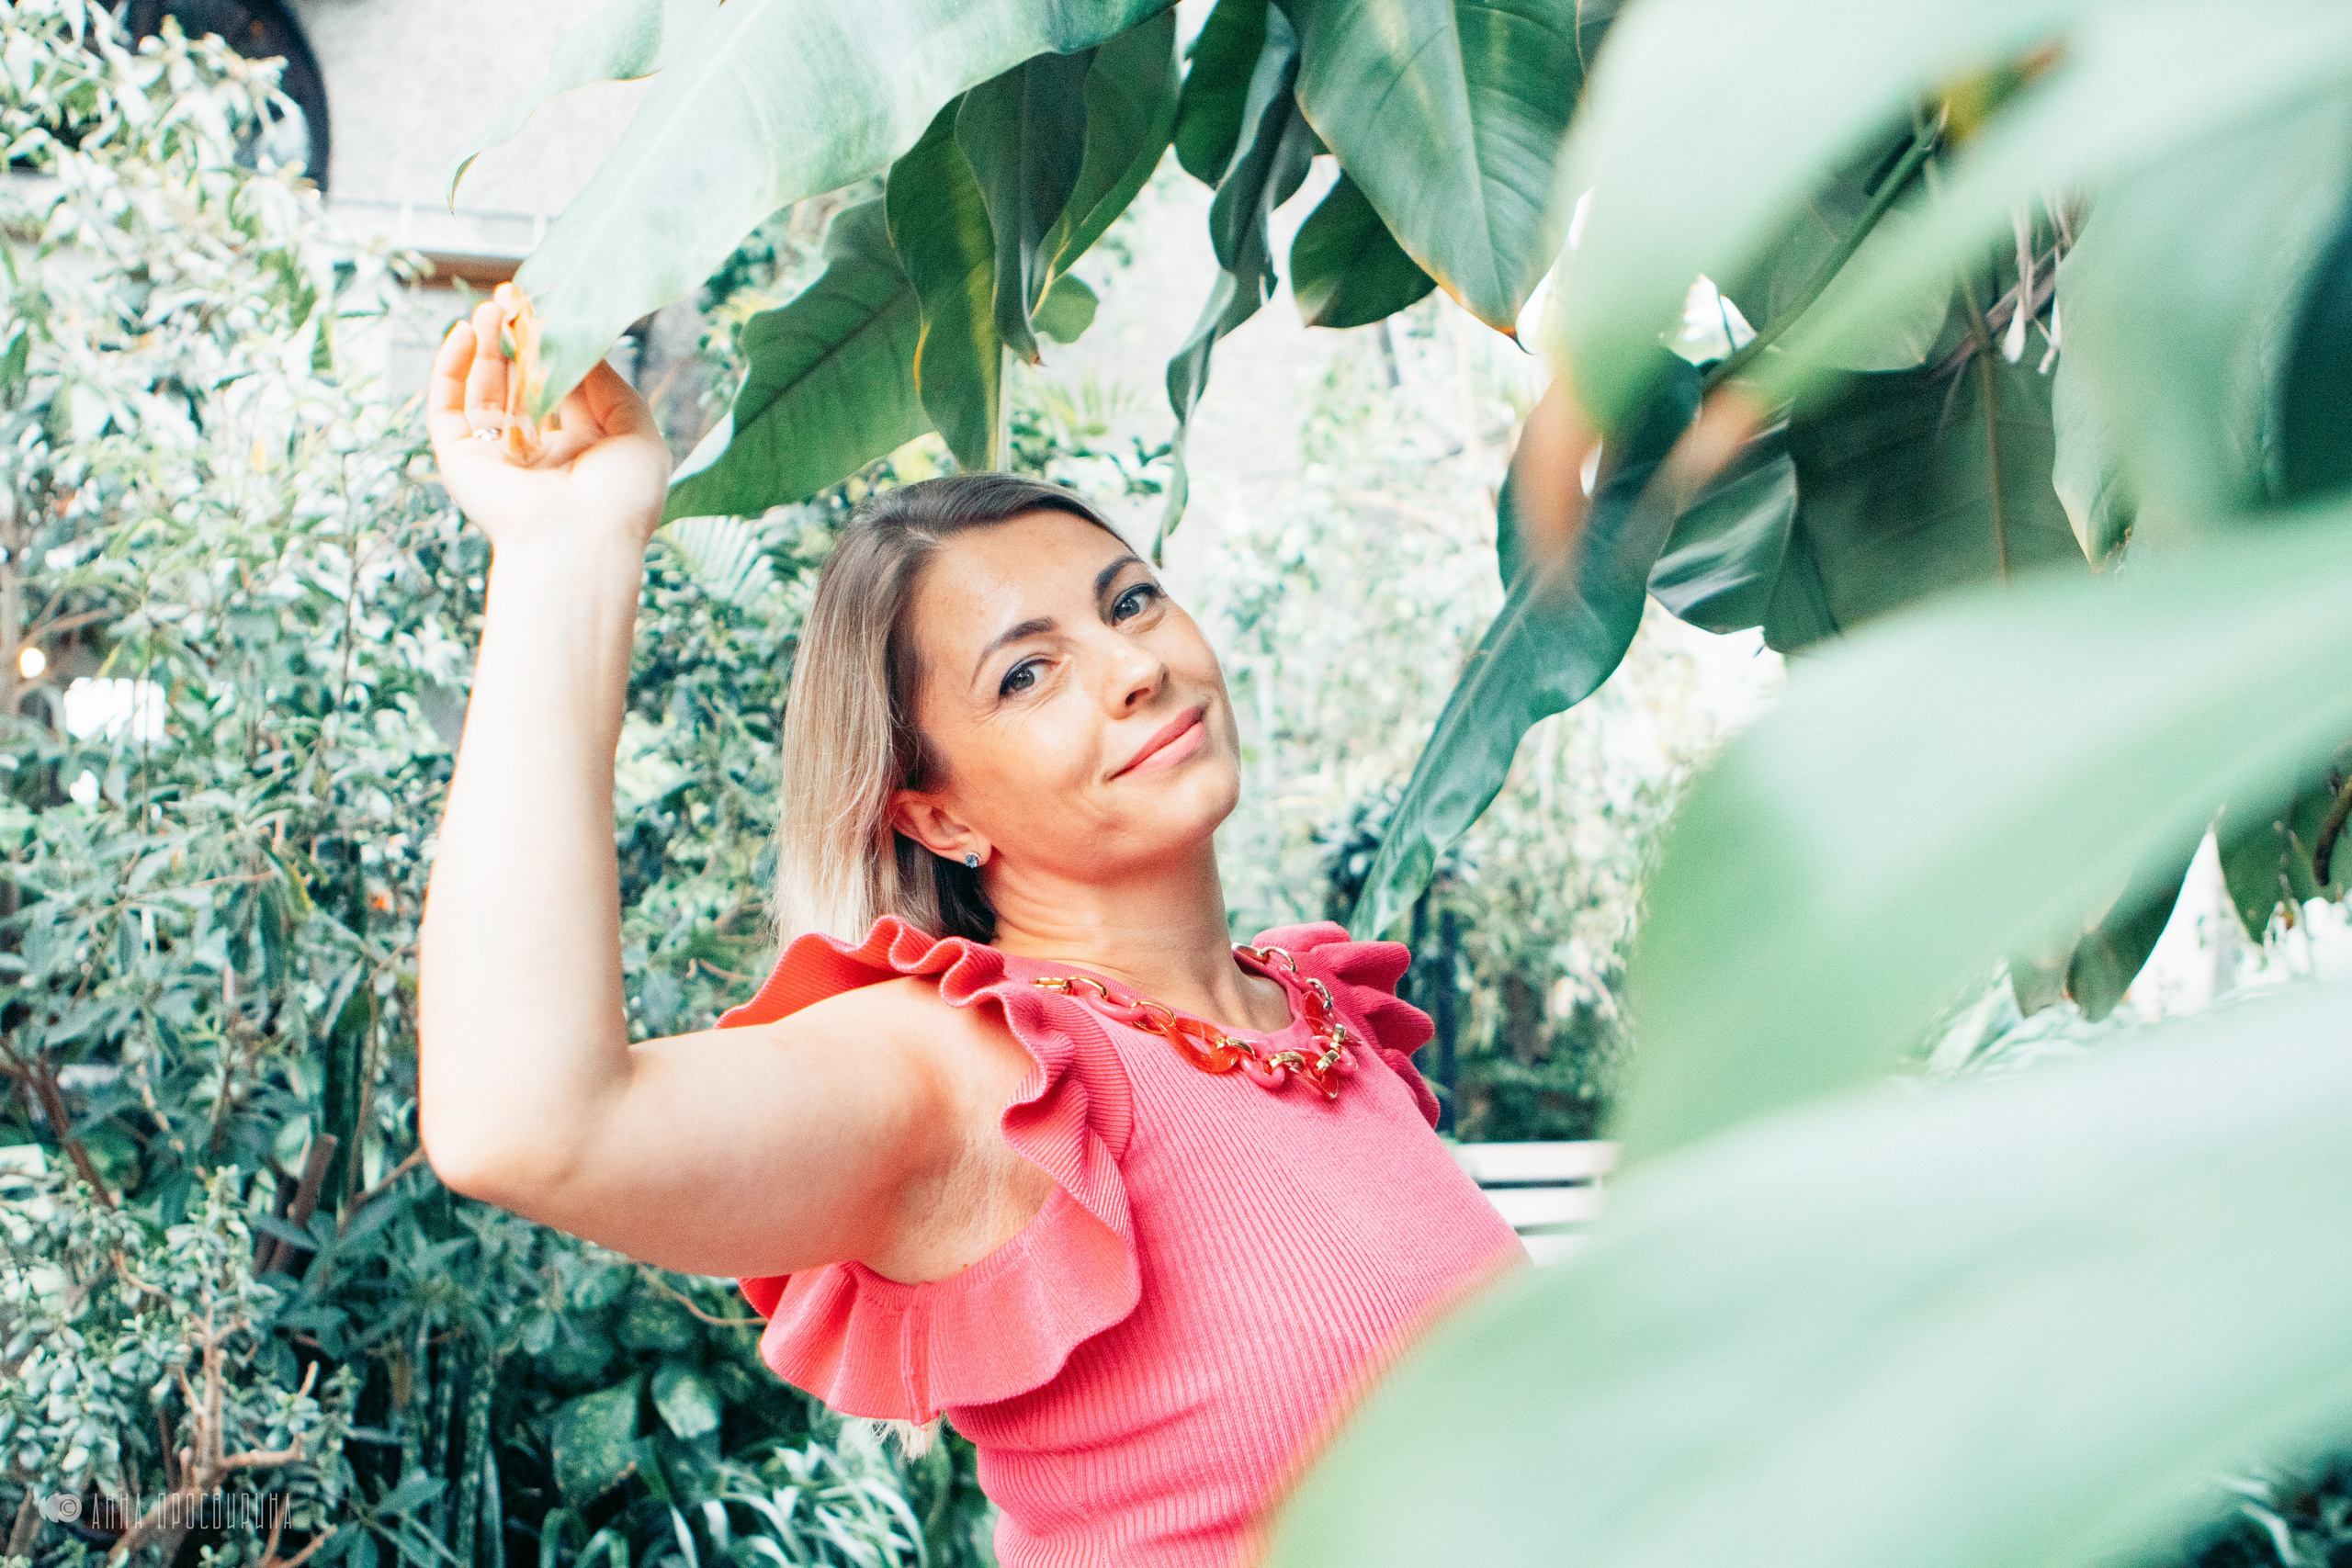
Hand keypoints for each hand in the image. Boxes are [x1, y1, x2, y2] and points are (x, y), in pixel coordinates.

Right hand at [426, 290, 671, 556]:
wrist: (580, 544)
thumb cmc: (621, 497)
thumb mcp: (636, 430)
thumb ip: (609, 384)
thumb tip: (581, 343)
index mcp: (580, 451)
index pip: (563, 389)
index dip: (555, 348)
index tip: (551, 307)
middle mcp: (537, 453)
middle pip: (520, 383)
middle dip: (516, 340)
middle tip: (514, 296)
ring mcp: (496, 456)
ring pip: (483, 389)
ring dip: (485, 345)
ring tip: (492, 306)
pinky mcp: (460, 461)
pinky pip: (447, 408)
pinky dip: (450, 369)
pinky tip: (464, 334)